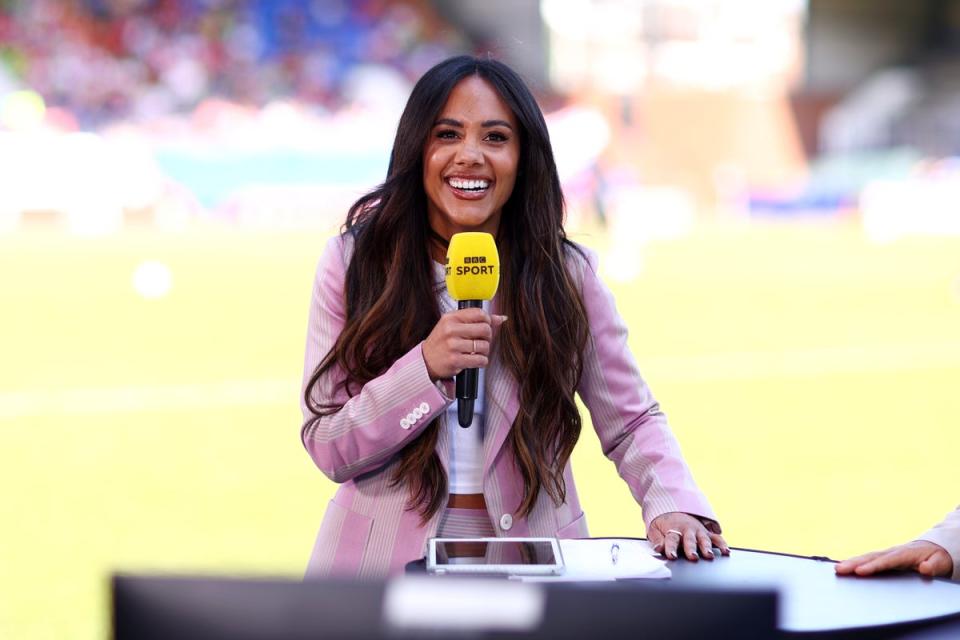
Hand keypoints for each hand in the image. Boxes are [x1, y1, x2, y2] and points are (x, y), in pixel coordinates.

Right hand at [422, 309, 506, 379]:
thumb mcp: (454, 326)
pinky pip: (481, 360)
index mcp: (451, 318)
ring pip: (484, 345)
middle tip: (481, 341)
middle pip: (485, 328)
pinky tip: (475, 360)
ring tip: (476, 352)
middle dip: (488, 337)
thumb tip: (501, 318)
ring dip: (485, 351)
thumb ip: (475, 320)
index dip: (487, 320)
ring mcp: (452, 345)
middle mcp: (451, 329)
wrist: (426, 361)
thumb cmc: (441, 342)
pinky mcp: (455, 360)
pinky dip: (482, 361)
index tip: (484, 326)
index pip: (479, 313)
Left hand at [649, 512, 728, 560]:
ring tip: (710, 555)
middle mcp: (687, 530)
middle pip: (689, 540)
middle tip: (693, 557)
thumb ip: (656, 539)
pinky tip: (726, 551)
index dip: (671, 548)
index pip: (671, 539)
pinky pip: (716, 538)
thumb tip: (658, 548)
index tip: (672, 556)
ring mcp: (698, 531)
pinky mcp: (706, 533)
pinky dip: (722, 544)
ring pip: (704, 539)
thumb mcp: (654, 528)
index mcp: (673, 529)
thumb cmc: (664, 523)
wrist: (675, 509)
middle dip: (691, 548)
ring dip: (707, 547)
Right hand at [835, 541, 952, 577]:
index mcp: (905, 554)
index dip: (872, 566)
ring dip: (851, 562)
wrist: (933, 548)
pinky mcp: (882, 557)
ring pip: (866, 557)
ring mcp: (886, 553)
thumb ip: (932, 567)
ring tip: (837, 569)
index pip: (886, 561)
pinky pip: (866, 559)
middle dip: (854, 563)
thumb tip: (923, 569)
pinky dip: (854, 562)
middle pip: (870, 557)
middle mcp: (892, 552)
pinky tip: (844, 566)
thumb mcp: (940, 562)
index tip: (860, 571)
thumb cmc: (936, 557)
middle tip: (839, 569)